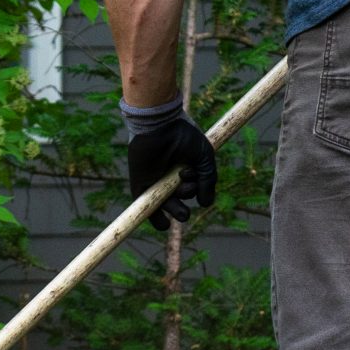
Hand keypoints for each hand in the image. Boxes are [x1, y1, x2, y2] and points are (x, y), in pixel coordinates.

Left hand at [127, 112, 216, 231]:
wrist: (160, 125)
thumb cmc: (183, 136)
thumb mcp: (204, 158)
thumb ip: (208, 180)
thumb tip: (205, 204)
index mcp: (184, 169)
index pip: (190, 190)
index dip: (195, 192)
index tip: (196, 184)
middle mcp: (169, 178)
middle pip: (179, 201)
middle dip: (186, 198)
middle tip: (186, 185)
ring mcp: (155, 182)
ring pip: (167, 207)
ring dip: (176, 208)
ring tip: (179, 187)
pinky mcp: (141, 185)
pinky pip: (147, 208)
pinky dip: (157, 220)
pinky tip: (166, 224)